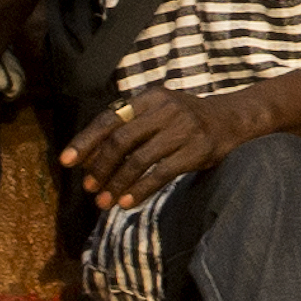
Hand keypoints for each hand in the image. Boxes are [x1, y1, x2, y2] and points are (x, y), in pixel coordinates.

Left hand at [62, 85, 251, 208]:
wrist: (234, 119)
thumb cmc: (188, 119)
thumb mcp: (160, 110)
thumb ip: (131, 126)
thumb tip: (91, 157)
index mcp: (151, 97)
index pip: (109, 119)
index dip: (86, 141)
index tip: (66, 162)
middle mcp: (166, 109)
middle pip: (121, 140)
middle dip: (100, 167)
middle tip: (90, 187)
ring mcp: (183, 129)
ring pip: (139, 159)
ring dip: (117, 183)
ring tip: (104, 202)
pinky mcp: (196, 150)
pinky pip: (161, 173)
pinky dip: (140, 190)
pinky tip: (127, 203)